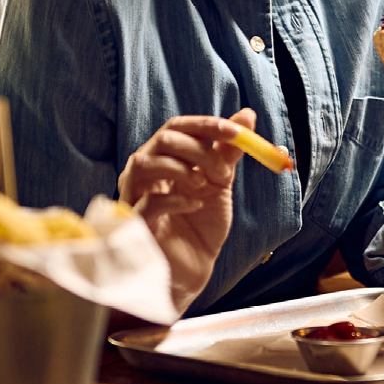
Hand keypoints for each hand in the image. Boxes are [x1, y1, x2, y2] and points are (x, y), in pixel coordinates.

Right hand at [119, 110, 251, 315]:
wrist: (194, 268)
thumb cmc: (200, 225)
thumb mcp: (220, 184)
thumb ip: (228, 151)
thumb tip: (247, 115)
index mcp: (163, 159)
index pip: (177, 127)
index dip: (206, 125)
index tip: (237, 133)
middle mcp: (144, 172)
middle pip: (163, 140)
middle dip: (200, 150)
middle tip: (223, 172)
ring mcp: (135, 196)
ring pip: (145, 163)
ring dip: (182, 169)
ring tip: (204, 186)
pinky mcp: (135, 223)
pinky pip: (149, 201)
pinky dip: (176, 199)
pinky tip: (194, 206)